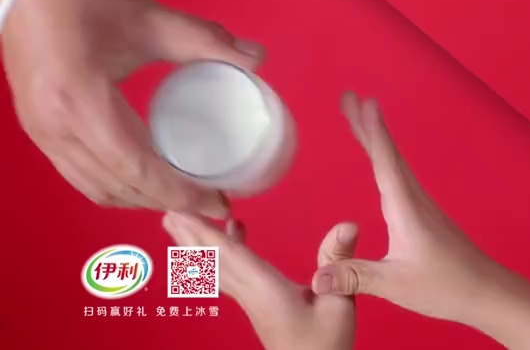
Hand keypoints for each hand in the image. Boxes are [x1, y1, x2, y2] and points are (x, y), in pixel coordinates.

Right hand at [1, 0, 262, 216]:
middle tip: (213, 200)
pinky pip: (79, 173)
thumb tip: (257, 58)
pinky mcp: (38, 125)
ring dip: (141, 199)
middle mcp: (56, 128)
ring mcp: (41, 130)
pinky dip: (116, 185)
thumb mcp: (148, 16)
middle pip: (117, 187)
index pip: (138, 169)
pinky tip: (146, 177)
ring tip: (185, 193)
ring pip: (95, 187)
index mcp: (82, 103)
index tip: (221, 202)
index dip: (181, 193)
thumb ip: (205, 40)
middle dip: (168, 202)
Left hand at [163, 212, 356, 349]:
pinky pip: (230, 272)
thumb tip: (348, 224)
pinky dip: (224, 252)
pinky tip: (230, 233)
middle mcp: (250, 294)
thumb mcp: (340, 302)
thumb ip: (339, 262)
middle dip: (189, 235)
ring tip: (179, 221)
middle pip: (212, 261)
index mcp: (265, 291)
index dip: (205, 233)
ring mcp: (250, 300)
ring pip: (217, 267)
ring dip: (197, 244)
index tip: (182, 212)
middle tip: (166, 209)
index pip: (230, 256)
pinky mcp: (257, 303)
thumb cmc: (326, 344)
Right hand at [311, 92, 504, 323]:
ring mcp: (422, 207)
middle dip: (368, 126)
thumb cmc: (445, 286)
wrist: (486, 292)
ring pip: (394, 165)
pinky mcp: (425, 217)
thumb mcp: (395, 284)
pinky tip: (382, 164)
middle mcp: (414, 200)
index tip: (362, 102)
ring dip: (376, 141)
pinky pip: (399, 179)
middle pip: (388, 155)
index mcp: (406, 208)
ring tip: (359, 121)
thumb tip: (315, 276)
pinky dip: (385, 161)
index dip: (372, 131)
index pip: (385, 163)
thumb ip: (355, 277)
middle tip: (349, 98)